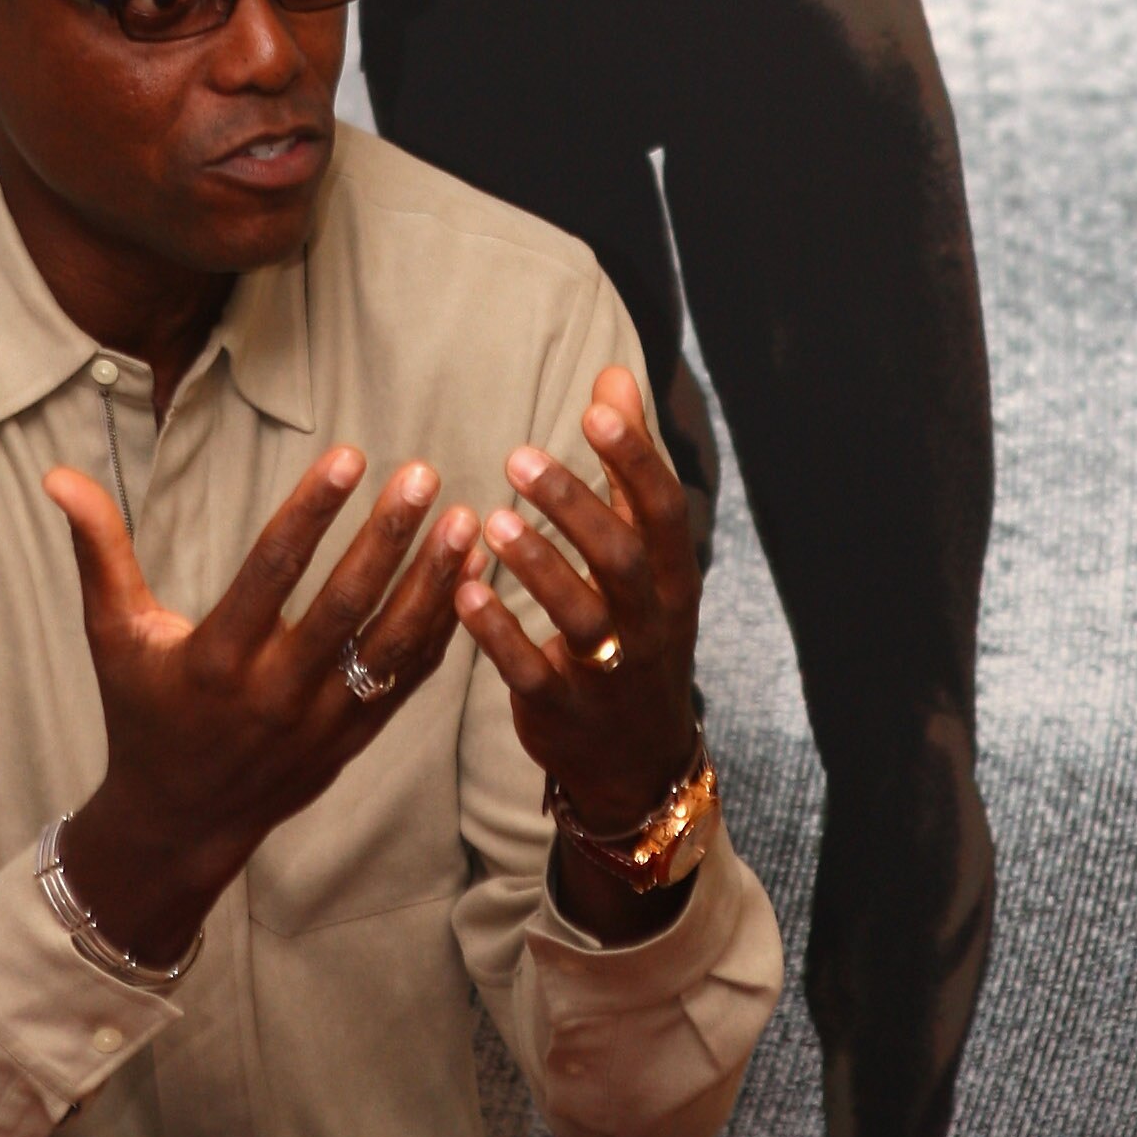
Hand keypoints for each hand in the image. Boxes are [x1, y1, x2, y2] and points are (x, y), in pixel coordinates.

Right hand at [43, 446, 477, 966]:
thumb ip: (98, 550)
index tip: (350, 456)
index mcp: (215, 661)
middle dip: (388, 539)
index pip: (271, 573)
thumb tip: (57, 475)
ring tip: (467, 520)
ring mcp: (322, 723)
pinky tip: (469, 574)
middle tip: (424, 475)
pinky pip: (409, 680)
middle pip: (344, 609)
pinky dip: (443, 628)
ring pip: (391, 648)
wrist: (180, 823)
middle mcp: (273, 695)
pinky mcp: (355, 739)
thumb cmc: (142, 713)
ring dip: (433, 584)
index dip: (312, 512)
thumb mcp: (113, 633)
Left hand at [459, 366, 701, 931]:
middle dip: (575, 507)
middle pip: (623, 558)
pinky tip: (463, 595)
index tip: (593, 410)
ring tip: (489, 520)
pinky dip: (500, 635)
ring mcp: (611, 672)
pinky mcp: (564, 710)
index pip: (662, 508)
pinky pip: (533, 672)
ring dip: (537, 567)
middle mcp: (651, 622)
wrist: (637, 760)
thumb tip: (614, 376)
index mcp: (673, 575)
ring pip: (582, 616)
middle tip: (518, 456)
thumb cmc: (635, 628)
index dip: (634, 459)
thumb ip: (624, 465)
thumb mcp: (645, 553)